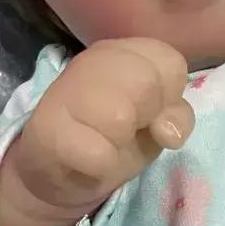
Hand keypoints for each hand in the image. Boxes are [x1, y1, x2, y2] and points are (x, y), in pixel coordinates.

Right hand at [0, 38, 193, 225]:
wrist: (58, 172)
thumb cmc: (112, 139)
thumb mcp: (155, 123)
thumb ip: (176, 115)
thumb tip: (168, 130)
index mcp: (122, 52)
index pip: (169, 60)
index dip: (169, 96)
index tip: (149, 114)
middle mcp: (92, 62)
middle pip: (146, 82)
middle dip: (145, 117)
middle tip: (123, 130)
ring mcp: (65, 91)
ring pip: (119, 116)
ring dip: (119, 143)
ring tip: (102, 144)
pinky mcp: (48, 130)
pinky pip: (97, 153)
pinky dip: (100, 166)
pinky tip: (86, 161)